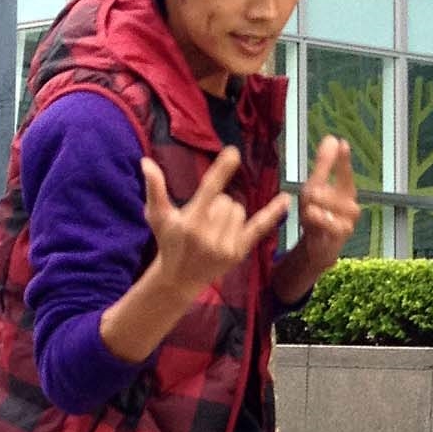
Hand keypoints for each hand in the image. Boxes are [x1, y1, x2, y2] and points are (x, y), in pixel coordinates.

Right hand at [141, 144, 288, 301]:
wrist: (179, 279)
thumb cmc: (168, 242)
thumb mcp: (157, 216)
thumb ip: (155, 189)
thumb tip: (146, 162)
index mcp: (190, 221)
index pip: (209, 190)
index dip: (222, 170)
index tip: (233, 152)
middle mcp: (209, 235)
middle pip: (227, 201)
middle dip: (217, 204)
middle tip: (204, 221)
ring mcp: (226, 246)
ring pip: (239, 211)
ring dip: (229, 214)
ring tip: (213, 229)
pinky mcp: (238, 253)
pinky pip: (259, 227)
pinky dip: (272, 213)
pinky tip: (286, 199)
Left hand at [291, 133, 360, 270]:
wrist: (317, 248)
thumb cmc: (318, 215)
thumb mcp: (316, 187)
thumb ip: (324, 164)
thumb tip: (332, 138)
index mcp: (345, 191)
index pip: (346, 172)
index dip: (344, 159)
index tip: (342, 143)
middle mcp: (350, 206)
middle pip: (346, 192)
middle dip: (326, 190)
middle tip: (310, 192)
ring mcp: (348, 222)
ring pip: (341, 209)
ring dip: (323, 206)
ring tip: (309, 208)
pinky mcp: (340, 238)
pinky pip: (334, 227)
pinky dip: (322, 221)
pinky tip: (312, 217)